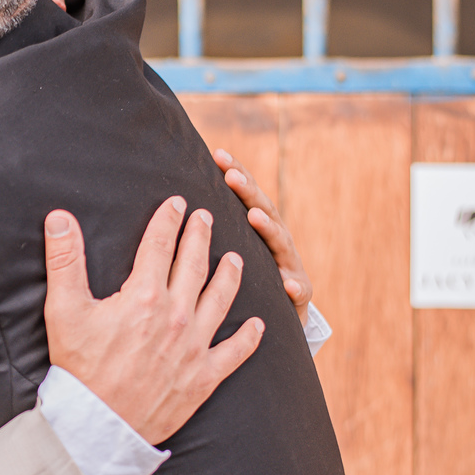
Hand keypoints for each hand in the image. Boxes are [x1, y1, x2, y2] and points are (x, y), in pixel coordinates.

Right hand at [43, 198, 263, 445]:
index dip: (168, 220)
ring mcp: (193, 347)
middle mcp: (176, 316)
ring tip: (235, 259)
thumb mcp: (63, 310)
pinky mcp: (202, 377)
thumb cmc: (78, 369)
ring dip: (229, 277)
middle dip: (200, 237)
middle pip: (193, 266)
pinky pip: (233, 353)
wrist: (97, 425)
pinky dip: (248, 339)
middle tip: (207, 219)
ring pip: (220, 301)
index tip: (177, 203)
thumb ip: (64, 260)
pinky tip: (258, 325)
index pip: (160, 245)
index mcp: (144, 296)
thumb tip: (60, 217)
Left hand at [212, 150, 312, 324]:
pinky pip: (299, 291)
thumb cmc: (246, 284)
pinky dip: (295, 287)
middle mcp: (277, 243)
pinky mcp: (299, 296)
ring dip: (269, 229)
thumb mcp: (231, 254)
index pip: (247, 197)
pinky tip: (289, 286)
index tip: (218, 155)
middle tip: (231, 177)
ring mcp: (290, 266)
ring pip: (282, 245)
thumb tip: (174, 207)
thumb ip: (213, 233)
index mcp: (259, 231)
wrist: (280, 319)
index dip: (237, 174)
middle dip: (249, 193)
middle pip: (265, 211)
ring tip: (255, 217)